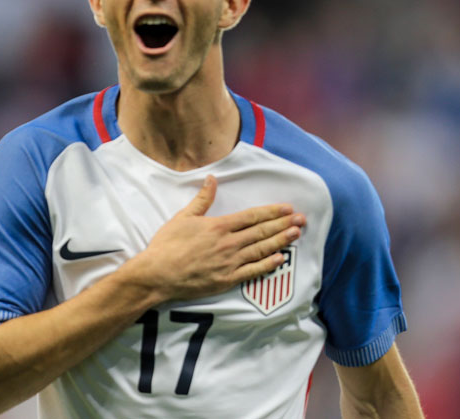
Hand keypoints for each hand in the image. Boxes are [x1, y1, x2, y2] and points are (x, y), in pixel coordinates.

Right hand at [126, 175, 304, 300]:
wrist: (158, 275)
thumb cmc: (167, 245)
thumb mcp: (183, 217)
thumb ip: (202, 199)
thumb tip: (212, 179)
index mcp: (218, 227)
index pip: (251, 217)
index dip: (271, 212)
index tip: (287, 208)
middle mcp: (228, 244)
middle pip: (261, 232)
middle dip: (283, 225)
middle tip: (301, 220)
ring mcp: (229, 263)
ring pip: (261, 250)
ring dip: (280, 241)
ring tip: (296, 234)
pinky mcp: (227, 280)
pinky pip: (252, 271)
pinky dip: (267, 265)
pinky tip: (280, 259)